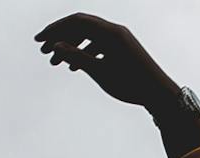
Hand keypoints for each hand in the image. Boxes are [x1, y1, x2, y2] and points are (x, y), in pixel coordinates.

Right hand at [33, 12, 178, 108]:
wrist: (161, 94)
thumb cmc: (132, 84)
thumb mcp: (100, 72)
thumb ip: (77, 57)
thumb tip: (56, 46)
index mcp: (110, 32)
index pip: (76, 21)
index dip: (55, 30)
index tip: (39, 41)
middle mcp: (116, 31)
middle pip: (81, 26)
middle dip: (60, 37)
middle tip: (43, 50)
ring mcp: (121, 39)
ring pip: (89, 37)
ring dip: (72, 47)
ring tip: (57, 63)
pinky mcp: (124, 49)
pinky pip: (99, 45)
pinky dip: (85, 53)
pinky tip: (74, 67)